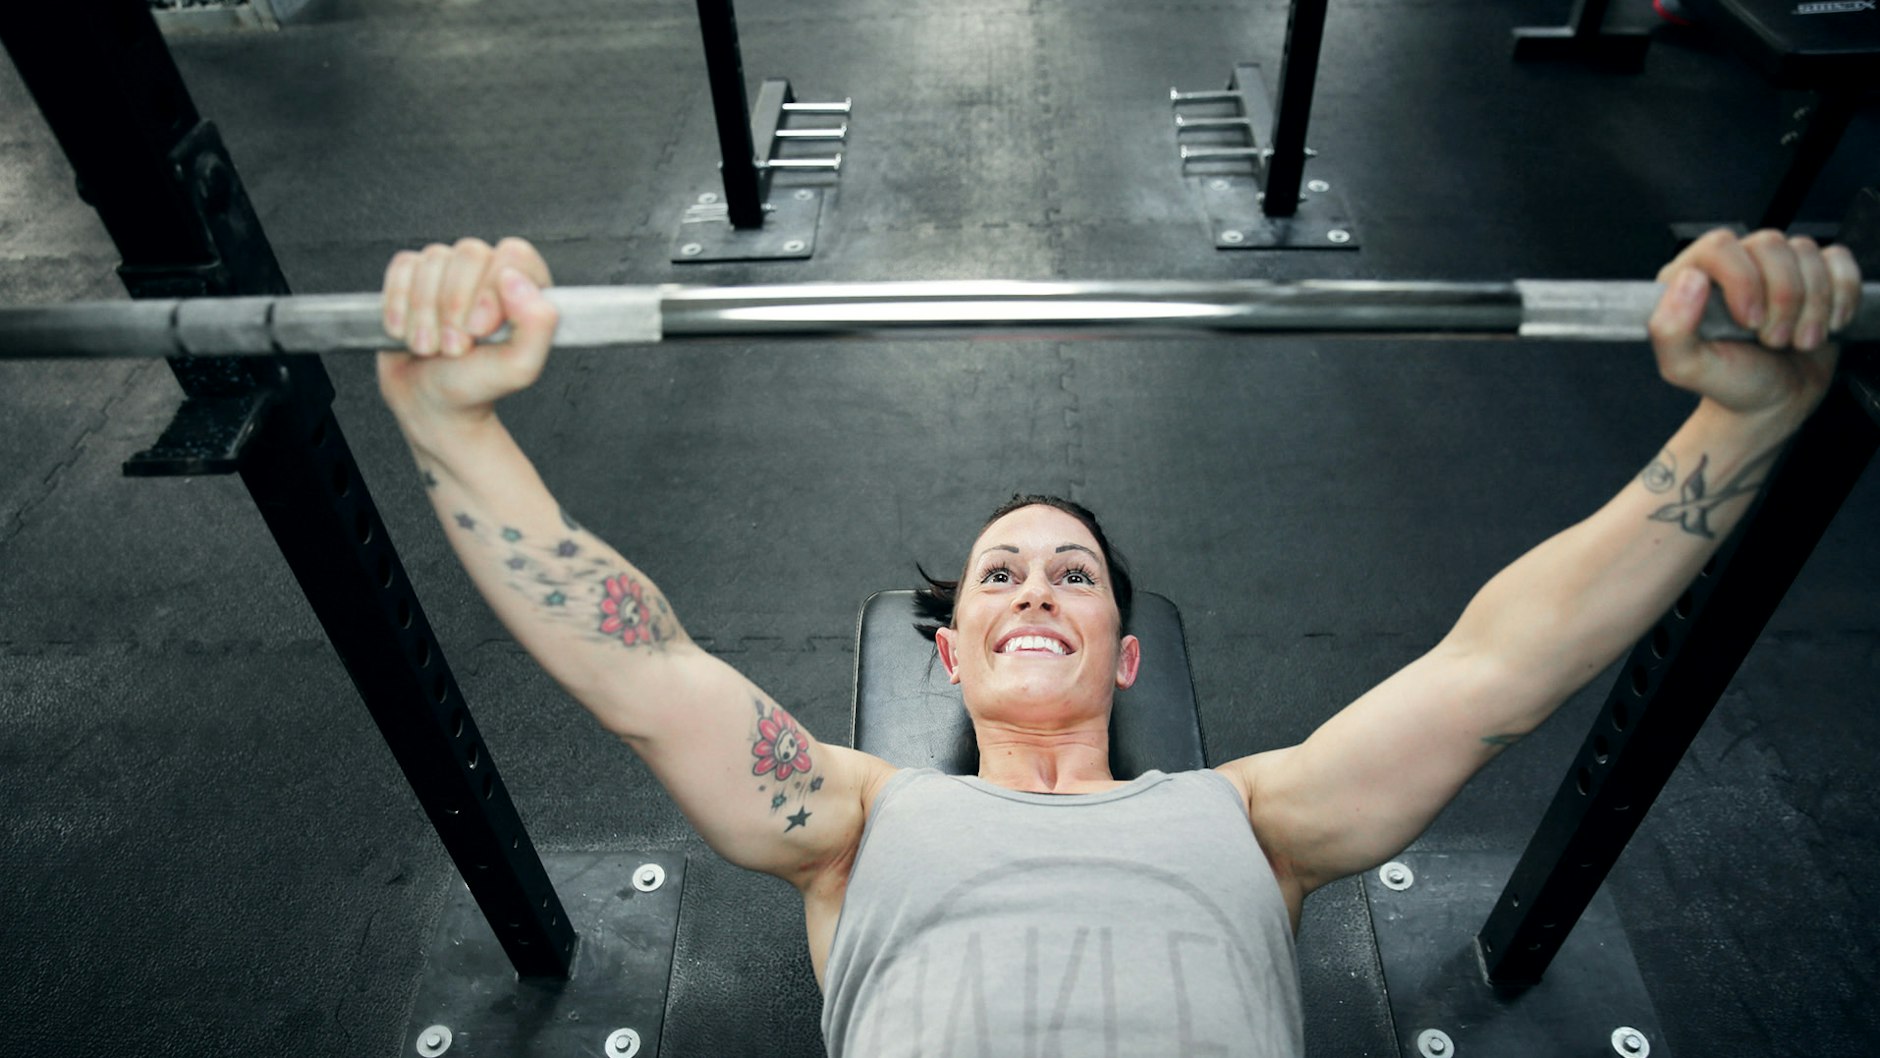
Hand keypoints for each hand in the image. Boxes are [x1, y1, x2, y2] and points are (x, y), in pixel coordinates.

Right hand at [376, 237, 557, 426]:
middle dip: (453, 307)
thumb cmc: (476, 385)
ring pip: (433, 260)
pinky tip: (406, 331)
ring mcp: (451, 271)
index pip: (513, 254)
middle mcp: (489, 272)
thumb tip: (515, 279)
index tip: (480, 329)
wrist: (430, 403)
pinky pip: (402, 267)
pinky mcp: (414, 276)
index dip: (491, 289)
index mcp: (526, 287)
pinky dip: (398, 304)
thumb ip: (538, 324)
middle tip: (454, 347)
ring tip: (432, 346)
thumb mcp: (519, 367)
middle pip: (469, 252)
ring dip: (424, 314)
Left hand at [1648, 229, 1860, 425]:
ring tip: (1796, 340)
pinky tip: (1825, 324)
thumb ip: (1669, 328)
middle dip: (1782, 299)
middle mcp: (1733, 265)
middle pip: (1770, 244)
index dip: (1742, 280)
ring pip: (1806, 252)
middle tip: (1773, 339)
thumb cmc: (1729, 383)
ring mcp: (1775, 267)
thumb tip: (1689, 279)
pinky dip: (1841, 295)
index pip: (1720, 246)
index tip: (1749, 322)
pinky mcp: (1814, 274)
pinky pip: (1838, 260)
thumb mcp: (1685, 368)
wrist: (1773, 404)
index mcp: (1691, 277)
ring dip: (1812, 305)